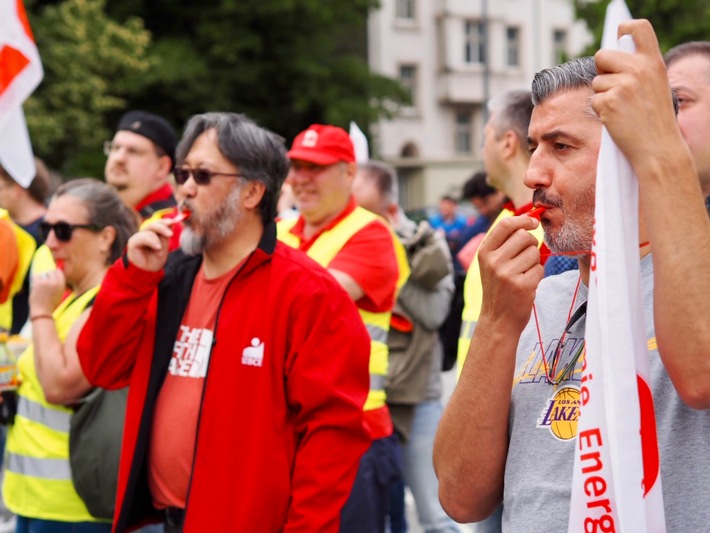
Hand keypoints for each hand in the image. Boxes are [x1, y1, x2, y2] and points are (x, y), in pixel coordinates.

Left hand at [29, 268, 65, 315]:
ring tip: (40, 289)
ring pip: (42, 274)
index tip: (50, 279)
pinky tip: (35, 288)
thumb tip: (54, 272)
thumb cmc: (50, 304)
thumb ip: (57, 284)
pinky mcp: (38, 283)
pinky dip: (34, 281)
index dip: (54, 274)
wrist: (43, 312)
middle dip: (47, 276)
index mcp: (62, 285)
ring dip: (40, 280)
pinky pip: (35, 277)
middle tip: (44, 284)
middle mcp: (55, 282)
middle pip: (50, 271)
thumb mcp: (59, 293)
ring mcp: (46, 282)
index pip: (58, 272)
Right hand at [126, 219, 175, 271]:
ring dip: (158, 241)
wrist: (146, 272)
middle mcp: (144, 233)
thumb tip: (171, 223)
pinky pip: (143, 238)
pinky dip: (152, 242)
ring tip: (160, 250)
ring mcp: (138, 237)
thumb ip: (165, 236)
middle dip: (163, 227)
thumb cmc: (154, 260)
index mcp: (152, 233)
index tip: (173, 222)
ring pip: (149, 231)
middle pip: (153, 224)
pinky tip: (157, 248)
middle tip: (170, 234)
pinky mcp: (133, 242)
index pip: (158, 223)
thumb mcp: (163, 247)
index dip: (165, 221)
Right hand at [477, 216, 543, 332]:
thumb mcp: (491, 264)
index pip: (505, 224)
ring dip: (534, 262)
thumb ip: (505, 243)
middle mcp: (493, 261)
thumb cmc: (498, 288)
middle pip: (524, 236)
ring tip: (523, 274)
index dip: (523, 219)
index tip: (534, 222)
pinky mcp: (522, 285)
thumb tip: (530, 221)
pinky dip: (537, 275)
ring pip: (534, 252)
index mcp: (484, 252)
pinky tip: (526, 284)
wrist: (497, 320)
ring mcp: (507, 273)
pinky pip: (540, 269)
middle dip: (531, 244)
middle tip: (526, 257)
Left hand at [591, 19, 687, 174]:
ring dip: (603, 94)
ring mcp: (622, 85)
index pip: (638, 29)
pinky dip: (601, 110)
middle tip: (614, 87)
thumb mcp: (654, 86)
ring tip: (622, 108)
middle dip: (602, 70)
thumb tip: (609, 58)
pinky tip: (617, 118)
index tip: (619, 33)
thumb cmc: (654, 119)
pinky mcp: (608, 102)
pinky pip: (594, 100)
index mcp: (653, 62)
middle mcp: (638, 69)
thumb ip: (638, 69)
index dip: (624, 28)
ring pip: (596, 82)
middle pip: (602, 56)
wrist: (657, 148)